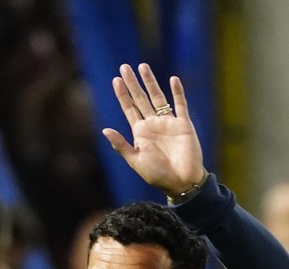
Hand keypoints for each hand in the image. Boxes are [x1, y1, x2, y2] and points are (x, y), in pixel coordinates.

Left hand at [102, 63, 206, 196]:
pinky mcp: (183, 124)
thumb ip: (121, 145)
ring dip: (151, 82)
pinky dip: (177, 92)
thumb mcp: (136, 161)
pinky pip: (180, 104)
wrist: (182, 182)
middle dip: (133, 83)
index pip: (129, 109)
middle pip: (141, 99)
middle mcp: (153, 124)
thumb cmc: (158, 175)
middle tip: (124, 67)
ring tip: (143, 66)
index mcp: (140, 133)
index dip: (123, 94)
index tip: (115, 80)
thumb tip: (104, 129)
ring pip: (158, 97)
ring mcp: (168, 123)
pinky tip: (172, 79)